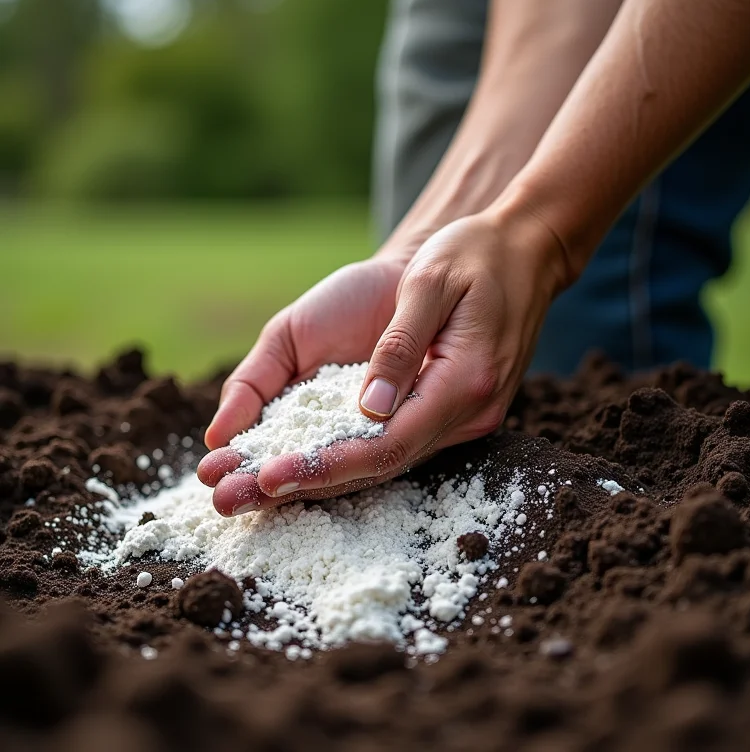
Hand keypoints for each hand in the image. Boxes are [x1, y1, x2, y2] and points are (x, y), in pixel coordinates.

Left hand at [199, 209, 568, 514]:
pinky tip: (293, 460)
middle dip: (305, 484)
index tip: (268, 476)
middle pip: (379, 466)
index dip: (327, 465)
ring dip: (315, 477)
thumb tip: (368, 409)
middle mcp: (465, 414)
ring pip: (381, 461)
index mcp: (465, 382)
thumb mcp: (431, 281)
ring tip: (243, 489)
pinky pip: (388, 443)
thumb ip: (399, 345)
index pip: (389, 444)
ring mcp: (458, 418)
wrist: (516, 253)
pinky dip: (338, 455)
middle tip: (231, 498)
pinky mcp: (444, 411)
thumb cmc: (472, 255)